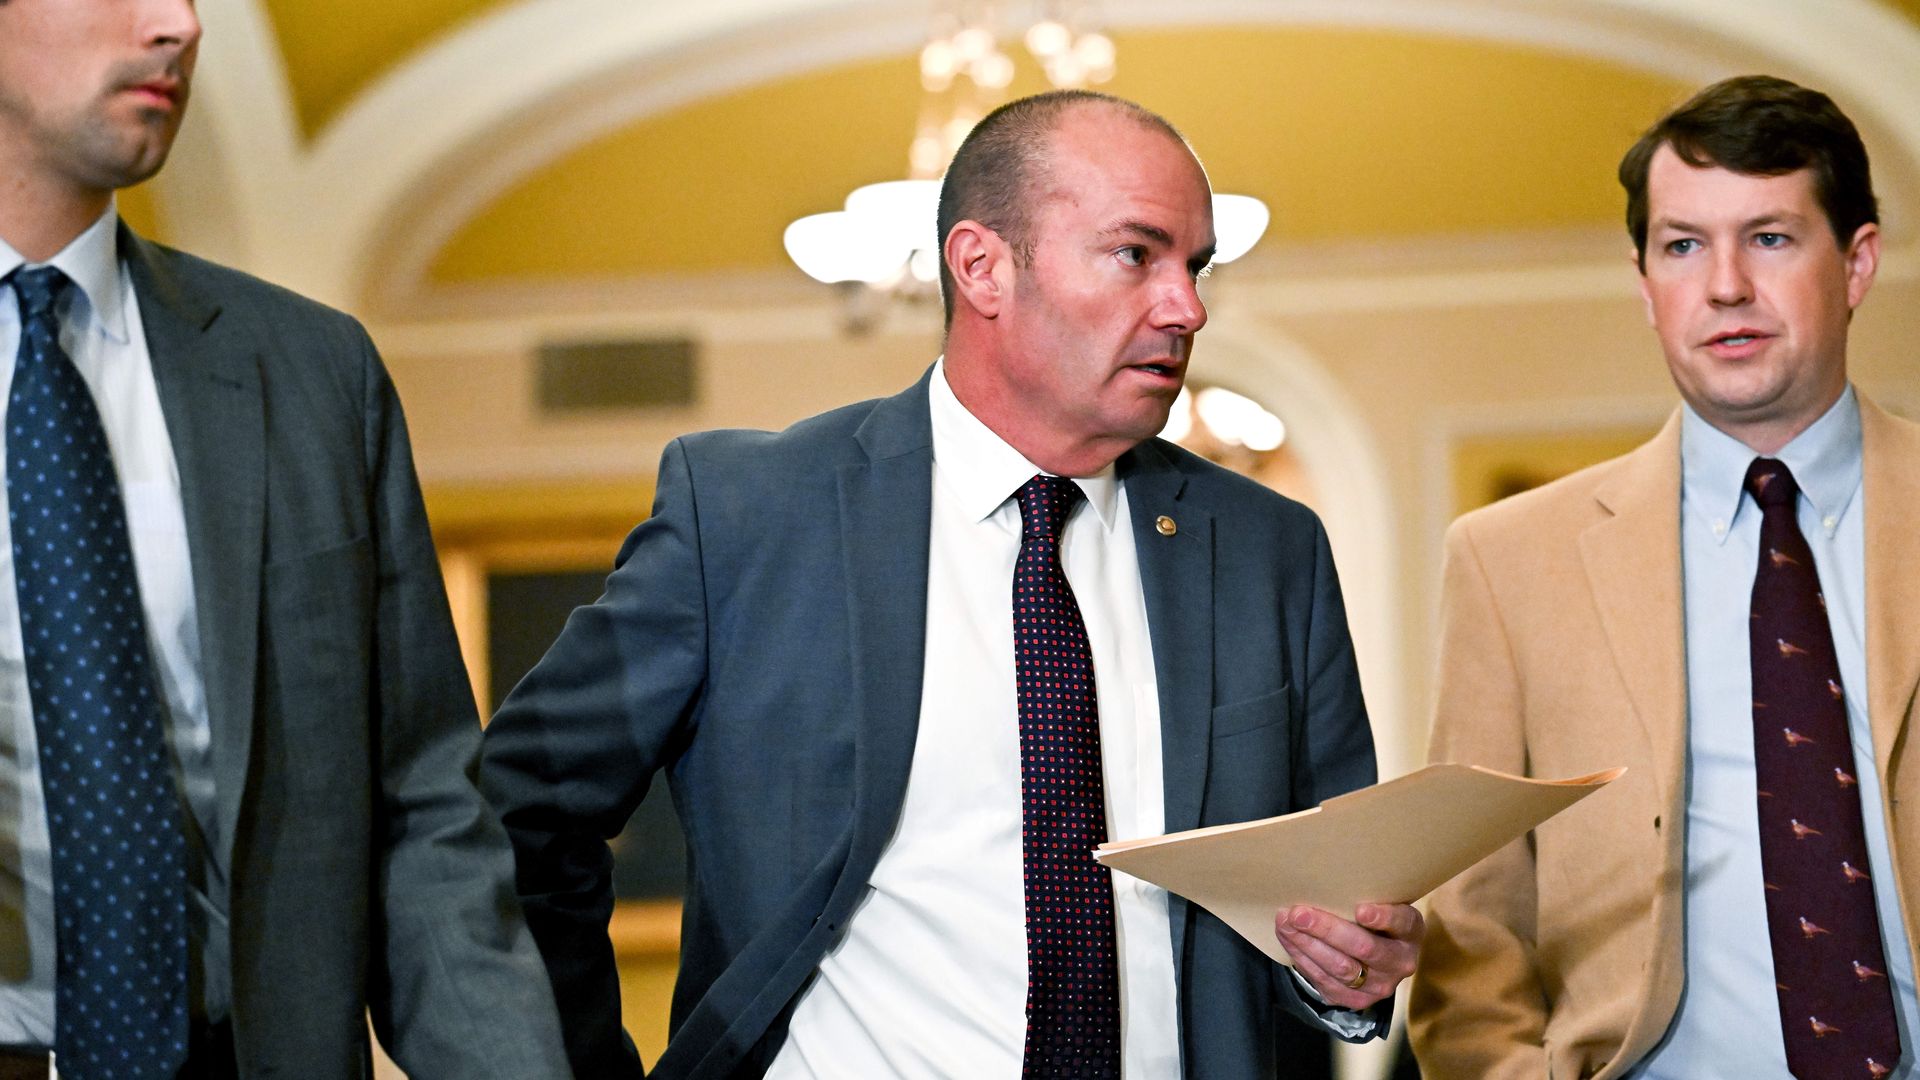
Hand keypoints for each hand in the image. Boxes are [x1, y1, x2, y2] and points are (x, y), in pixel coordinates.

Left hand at [1273, 902, 1424, 1009]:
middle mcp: (1400, 962)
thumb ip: (1366, 894)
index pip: (1402, 923)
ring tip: (1285, 923)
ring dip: (1306, 944)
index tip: (1361, 909)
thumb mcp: (1382, 904)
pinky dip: (1301, 958)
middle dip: (1326, 929)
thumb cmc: (1375, 921)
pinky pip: (1324, 981)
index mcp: (1410, 931)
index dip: (1383, 918)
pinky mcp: (1356, 1000)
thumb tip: (1322, 881)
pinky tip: (1287, 939)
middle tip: (1298, 913)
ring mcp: (1379, 986)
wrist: (1379, 960)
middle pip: (1363, 947)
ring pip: (1339, 968)